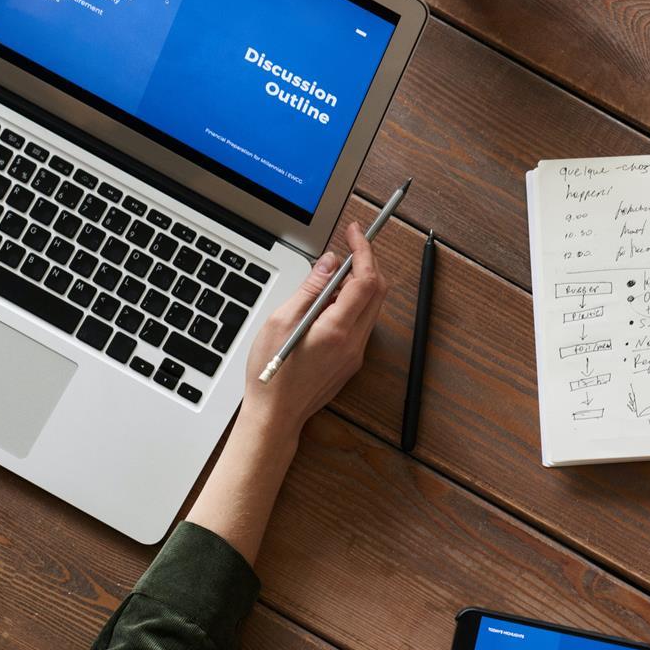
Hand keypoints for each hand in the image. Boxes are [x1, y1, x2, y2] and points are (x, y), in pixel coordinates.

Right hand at [239, 223, 385, 440]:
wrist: (276, 416)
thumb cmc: (272, 373)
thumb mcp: (282, 320)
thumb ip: (311, 288)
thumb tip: (329, 262)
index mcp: (338, 329)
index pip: (365, 280)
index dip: (363, 251)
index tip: (355, 232)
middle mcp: (355, 342)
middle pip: (377, 291)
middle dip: (366, 263)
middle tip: (347, 247)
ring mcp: (356, 353)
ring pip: (372, 307)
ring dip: (358, 284)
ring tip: (327, 280)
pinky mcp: (352, 360)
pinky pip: (362, 323)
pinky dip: (352, 305)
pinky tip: (327, 305)